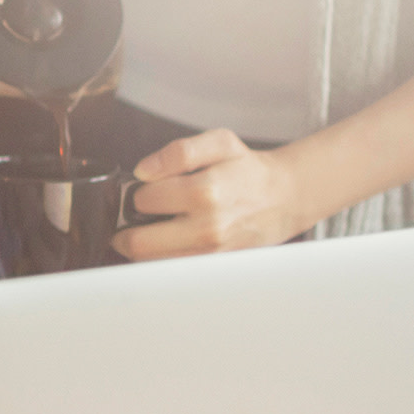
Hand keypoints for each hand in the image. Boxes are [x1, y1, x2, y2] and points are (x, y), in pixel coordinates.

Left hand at [114, 130, 311, 260]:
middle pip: (137, 242)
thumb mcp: (219, 143)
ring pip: (150, 262)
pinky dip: (161, 257)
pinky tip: (171, 240)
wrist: (283, 198)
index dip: (138, 193)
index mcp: (205, 192)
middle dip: (130, 227)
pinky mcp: (214, 268)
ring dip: (142, 246)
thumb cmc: (247, 170)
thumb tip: (143, 171)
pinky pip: (170, 270)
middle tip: (139, 216)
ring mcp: (210, 253)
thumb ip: (179, 152)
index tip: (148, 190)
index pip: (142, 200)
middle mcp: (207, 228)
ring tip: (156, 227)